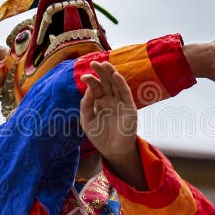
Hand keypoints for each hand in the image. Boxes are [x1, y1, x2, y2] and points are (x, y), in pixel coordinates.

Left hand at [79, 61, 146, 188]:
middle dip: (101, 72)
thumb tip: (89, 89)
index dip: (91, 80)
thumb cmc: (100, 137)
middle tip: (94, 62)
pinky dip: (121, 84)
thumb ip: (86, 105)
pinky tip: (116, 76)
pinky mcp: (129, 108)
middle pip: (106, 82)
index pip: (96, 87)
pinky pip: (125, 93)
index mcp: (100, 102)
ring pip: (116, 84)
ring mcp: (120, 103)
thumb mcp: (87, 120)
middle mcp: (111, 100)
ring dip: (111, 73)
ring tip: (104, 64)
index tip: (84, 76)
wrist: (112, 151)